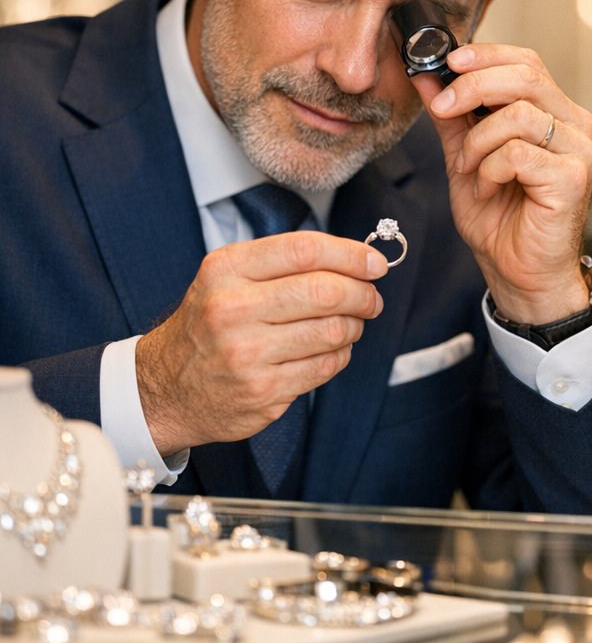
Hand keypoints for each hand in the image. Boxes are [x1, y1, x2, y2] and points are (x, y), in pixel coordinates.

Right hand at [136, 232, 387, 454]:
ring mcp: (246, 354)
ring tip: (350, 324)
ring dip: (354, 326)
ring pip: (333, 331)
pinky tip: (331, 350)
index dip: (351, 254)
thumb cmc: (210, 324)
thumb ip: (286, 262)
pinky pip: (325, 366)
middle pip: (325, 291)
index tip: (376, 263)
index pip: (305, 251)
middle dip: (362, 293)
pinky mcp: (263, 391)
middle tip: (371, 298)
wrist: (165, 388)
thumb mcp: (229, 277)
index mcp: (226, 269)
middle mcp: (231, 309)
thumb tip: (360, 259)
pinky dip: (340, 355)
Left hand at [415, 42, 591, 324]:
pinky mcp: (573, 177)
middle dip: (472, 87)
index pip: (527, 62)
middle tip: (443, 109)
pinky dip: (490, 169)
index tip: (447, 63)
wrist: (517, 273)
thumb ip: (451, 116)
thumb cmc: (500, 219)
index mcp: (555, 113)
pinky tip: (487, 189)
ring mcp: (579, 150)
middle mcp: (575, 125)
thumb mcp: (465, 157)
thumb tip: (427, 75)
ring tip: (469, 169)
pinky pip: (518, 152)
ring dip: (478, 141)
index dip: (486, 56)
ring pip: (517, 114)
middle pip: (526, 76)